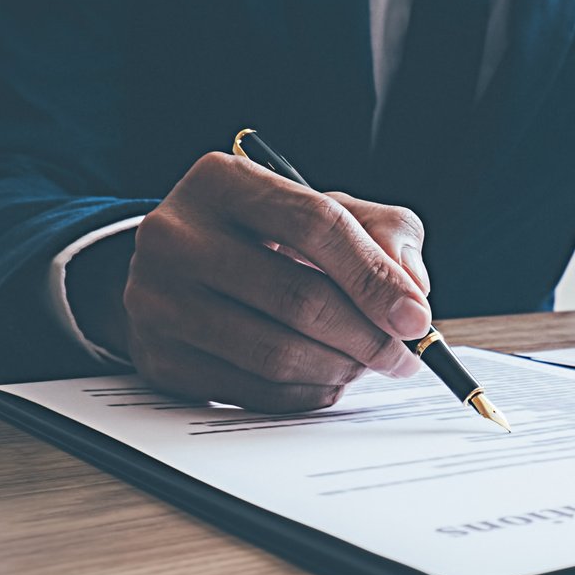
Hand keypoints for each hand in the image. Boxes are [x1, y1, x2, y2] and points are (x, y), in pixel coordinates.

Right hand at [70, 152, 432, 412]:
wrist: (179, 271)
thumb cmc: (267, 237)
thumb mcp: (326, 209)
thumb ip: (384, 232)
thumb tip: (411, 289)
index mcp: (222, 181)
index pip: (314, 224)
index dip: (374, 277)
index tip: (416, 318)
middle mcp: (175, 235)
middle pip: (297, 297)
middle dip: (367, 336)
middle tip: (402, 355)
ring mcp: (157, 300)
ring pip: (275, 353)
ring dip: (340, 369)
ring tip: (365, 363)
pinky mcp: (159, 359)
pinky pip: (253, 392)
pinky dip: (306, 393)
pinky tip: (326, 378)